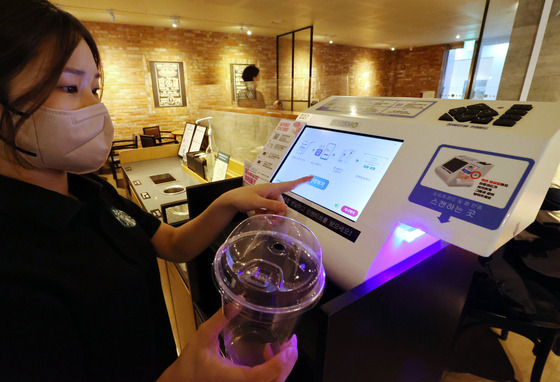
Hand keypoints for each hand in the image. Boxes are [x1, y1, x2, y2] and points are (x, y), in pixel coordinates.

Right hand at [158, 308, 297, 381]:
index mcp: (233, 379)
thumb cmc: (189, 365)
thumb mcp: (203, 337)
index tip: (289, 346)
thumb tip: (237, 302)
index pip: (263, 376)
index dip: (280, 363)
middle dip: (288, 362)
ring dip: (282, 367)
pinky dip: (274, 372)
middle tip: (292, 342)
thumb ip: (220, 319)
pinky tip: (268, 355)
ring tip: (283, 346)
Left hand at [221, 176, 312, 214]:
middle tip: (269, 220)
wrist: (230, 201)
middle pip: (282, 204)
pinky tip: (257, 214)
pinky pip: (270, 210)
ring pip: (276, 209)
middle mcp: (271, 192)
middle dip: (277, 213)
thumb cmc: (242, 198)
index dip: (301, 181)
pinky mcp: (263, 203)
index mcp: (272, 188)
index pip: (289, 184)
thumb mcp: (257, 202)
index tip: (312, 177)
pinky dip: (266, 214)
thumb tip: (285, 209)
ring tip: (260, 217)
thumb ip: (271, 206)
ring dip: (270, 215)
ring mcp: (267, 198)